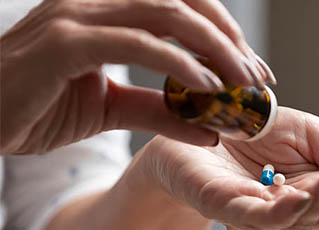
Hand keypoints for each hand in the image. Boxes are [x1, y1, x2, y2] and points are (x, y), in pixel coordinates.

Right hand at [1, 0, 275, 154]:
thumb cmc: (40, 105)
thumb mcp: (112, 109)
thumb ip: (159, 110)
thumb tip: (209, 126)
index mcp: (111, 10)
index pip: (183, 6)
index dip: (224, 32)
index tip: (252, 69)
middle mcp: (98, 1)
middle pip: (185, 4)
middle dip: (229, 39)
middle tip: (258, 76)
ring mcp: (80, 15)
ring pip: (167, 14)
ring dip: (214, 48)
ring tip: (243, 82)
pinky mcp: (66, 41)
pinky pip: (137, 43)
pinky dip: (177, 63)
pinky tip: (207, 87)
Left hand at [143, 106, 318, 229]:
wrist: (201, 124)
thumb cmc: (253, 130)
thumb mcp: (307, 133)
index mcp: (312, 189)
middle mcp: (291, 207)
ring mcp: (260, 212)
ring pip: (303, 217)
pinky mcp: (228, 207)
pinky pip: (259, 217)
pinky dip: (284, 211)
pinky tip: (302, 196)